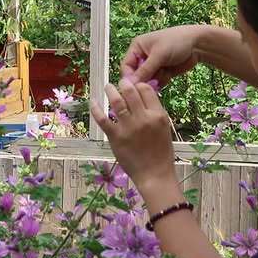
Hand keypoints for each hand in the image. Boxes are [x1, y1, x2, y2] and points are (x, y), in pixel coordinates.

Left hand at [91, 79, 179, 200]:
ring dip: (110, 91)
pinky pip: (102, 119)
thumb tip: (143, 95)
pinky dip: (96, 108)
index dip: (139, 85)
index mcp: (158, 116)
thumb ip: (154, 112)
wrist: (154, 174)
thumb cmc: (161, 153)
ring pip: (116, 101)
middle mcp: (143, 118)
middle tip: (120, 83)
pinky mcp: (115, 137)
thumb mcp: (164, 128)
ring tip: (107, 87)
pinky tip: (93, 102)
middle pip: (130, 91)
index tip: (134, 85)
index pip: (146, 90)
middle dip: (123, 83)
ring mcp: (128, 127)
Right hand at [121, 25, 203, 86]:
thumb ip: (145, 70)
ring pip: (146, 81)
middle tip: (151, 83)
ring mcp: (153, 65)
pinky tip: (168, 75)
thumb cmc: (177, 41)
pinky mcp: (162, 72)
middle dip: (143, 81)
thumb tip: (130, 84)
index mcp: (137, 47)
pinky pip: (157, 82)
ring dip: (154, 82)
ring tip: (164, 73)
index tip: (134, 87)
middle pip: (136, 76)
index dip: (129, 78)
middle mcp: (143, 57)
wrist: (198, 44)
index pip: (126, 66)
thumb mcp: (159, 54)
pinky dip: (161, 82)